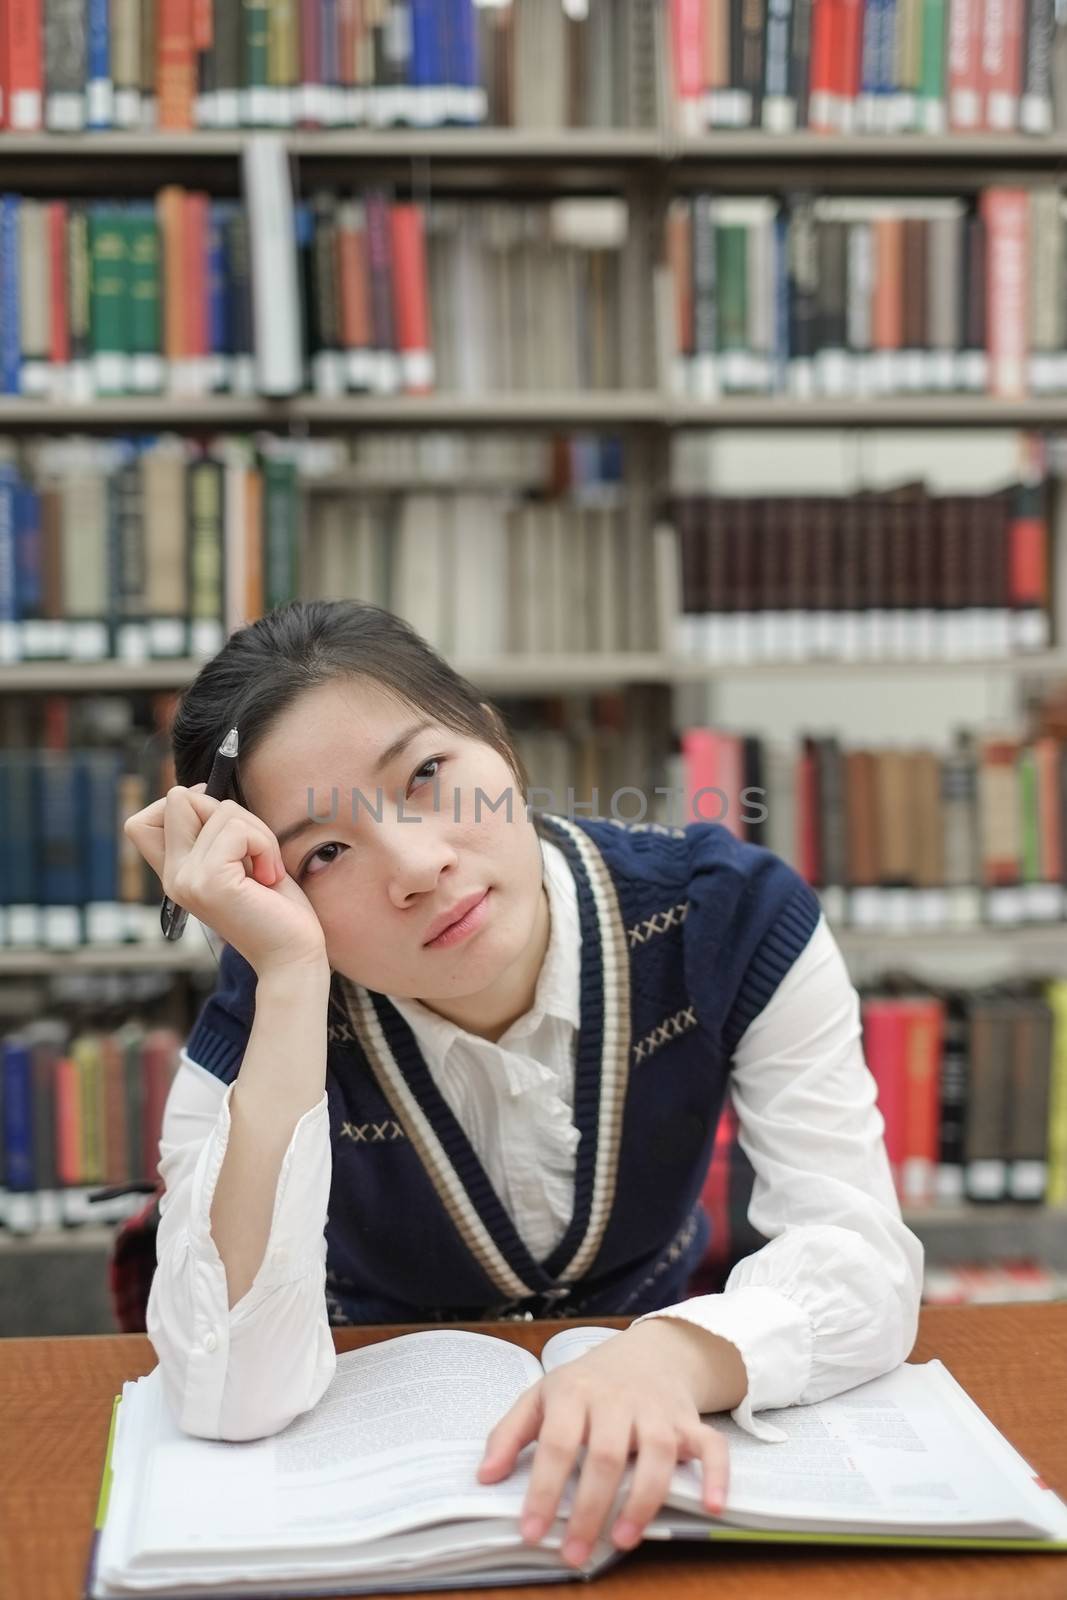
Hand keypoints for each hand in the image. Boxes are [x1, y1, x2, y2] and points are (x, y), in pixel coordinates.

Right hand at [124, 784, 327, 978]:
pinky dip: (263, 844)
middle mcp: (173, 877)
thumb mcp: (237, 860)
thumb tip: (197, 788)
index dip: (183, 807)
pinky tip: (268, 876)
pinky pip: (237, 830)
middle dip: (228, 812)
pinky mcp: (209, 882)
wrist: (292, 956)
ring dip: (257, 833)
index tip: (224, 829)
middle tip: (252, 851)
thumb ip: (213, 831)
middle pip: (177, 799)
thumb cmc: (275, 907)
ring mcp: (186, 880)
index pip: (140, 823)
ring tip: (264, 870)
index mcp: (175, 874)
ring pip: (220, 810)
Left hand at [477, 1319, 742, 1566]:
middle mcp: (617, 1399)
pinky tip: (712, 1506)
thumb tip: (484, 1476)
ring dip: (643, 1500)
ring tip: (625, 1540)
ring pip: (656, 1452)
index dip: (544, 1490)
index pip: (557, 1443)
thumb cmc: (589, 1382)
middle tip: (575, 1553)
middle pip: (606, 1454)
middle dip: (590, 1509)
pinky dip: (716, 1474)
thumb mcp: (541, 1395)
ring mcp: (657, 1409)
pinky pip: (711, 1445)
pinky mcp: (688, 1420)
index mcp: (574, 1392)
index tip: (532, 1532)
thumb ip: (509, 1433)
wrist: (650, 1349)